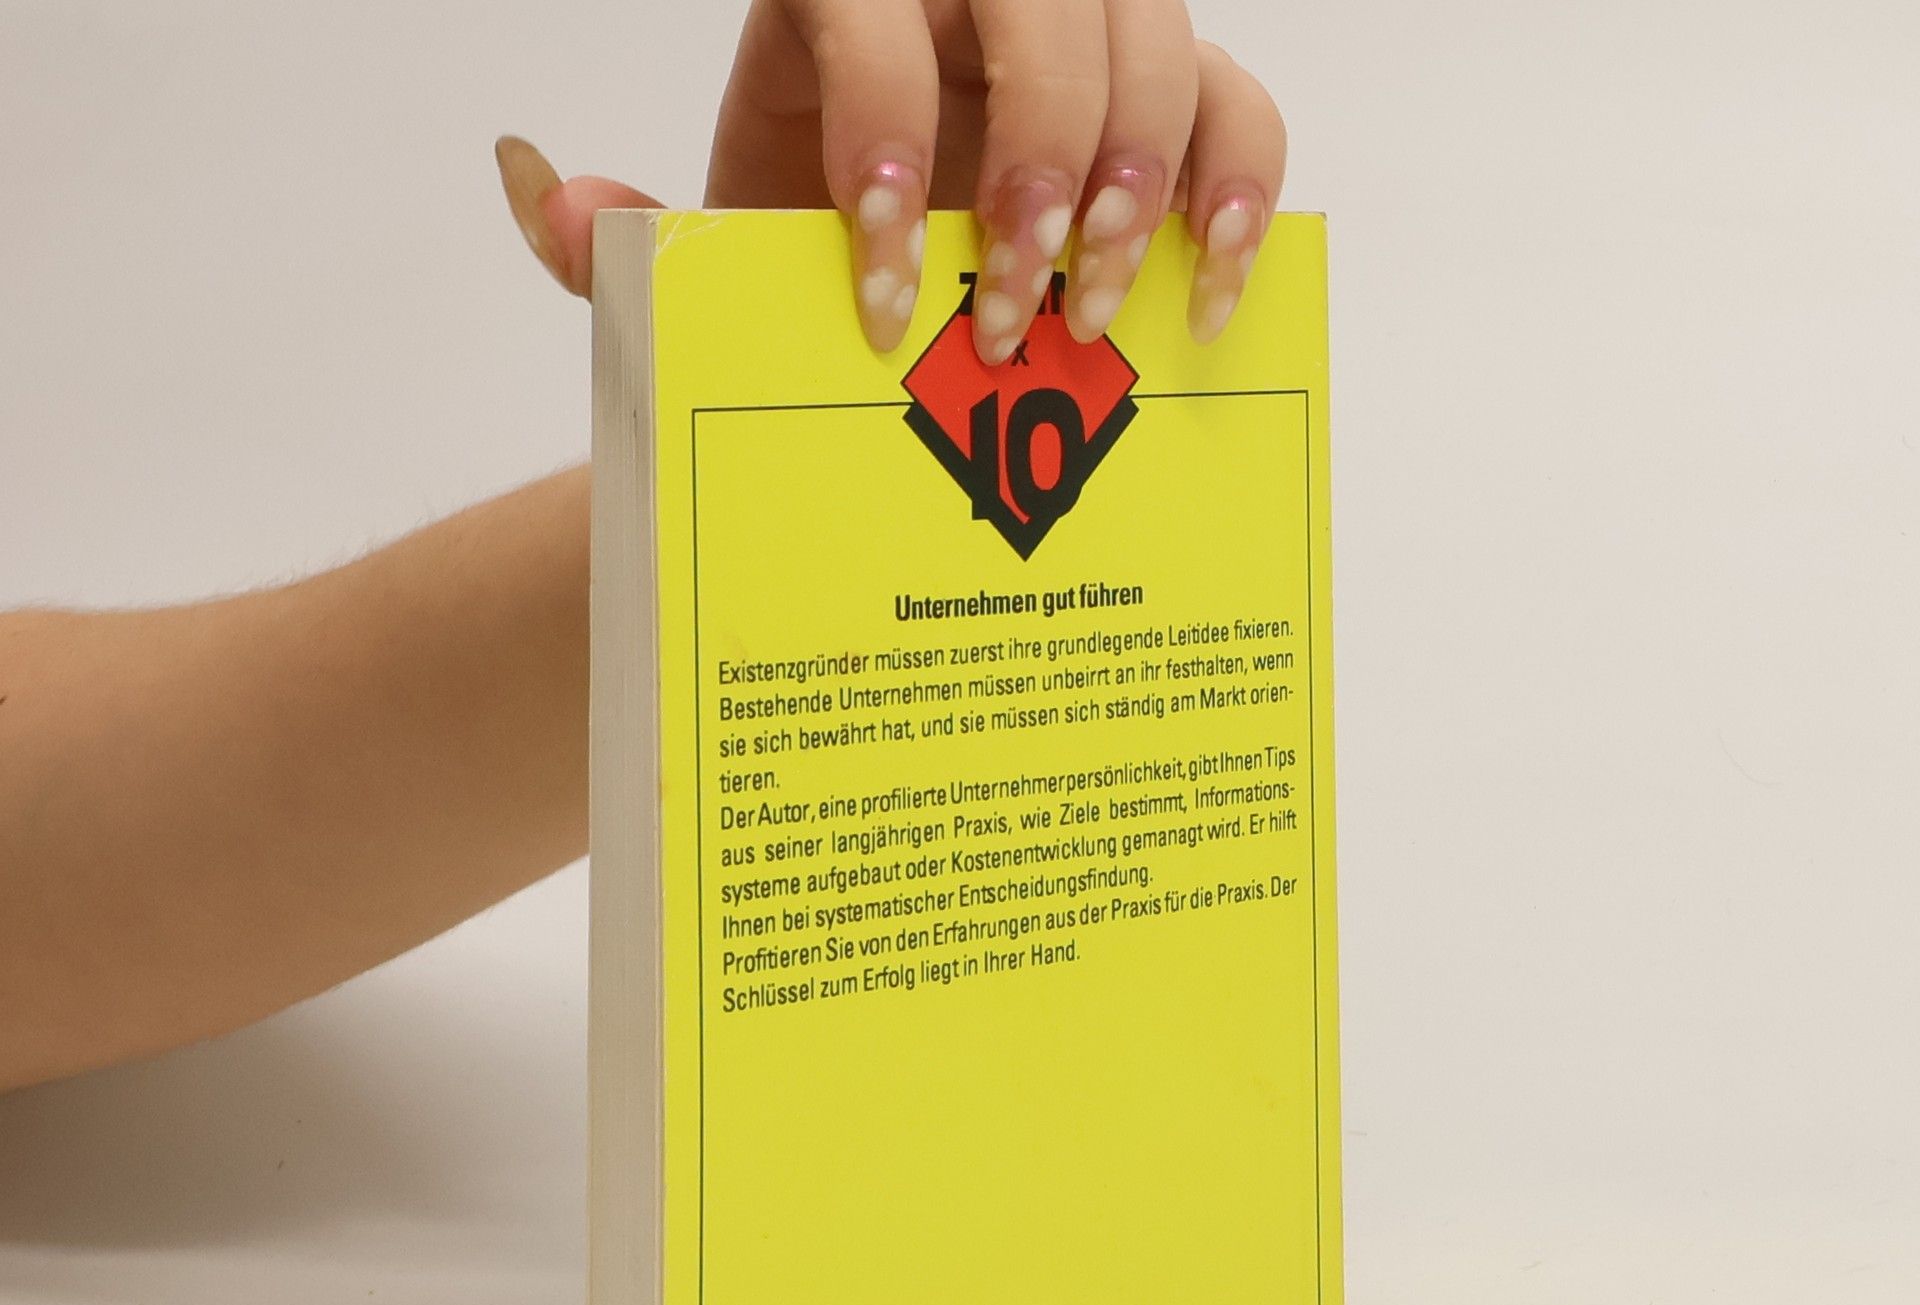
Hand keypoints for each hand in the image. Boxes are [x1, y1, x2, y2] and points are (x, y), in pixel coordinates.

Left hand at [496, 1, 1285, 356]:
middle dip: (1039, 156)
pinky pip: (1238, 100)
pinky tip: (1204, 289)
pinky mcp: (1163, 103)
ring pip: (1157, 33)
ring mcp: (1079, 37)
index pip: (872, 5)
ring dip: (1141, 176)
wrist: (874, 311)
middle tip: (1011, 306)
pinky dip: (1241, 188)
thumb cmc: (795, 273)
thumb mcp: (710, 263)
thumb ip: (633, 236)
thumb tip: (543, 186)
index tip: (882, 289)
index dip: (885, 130)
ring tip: (1092, 312)